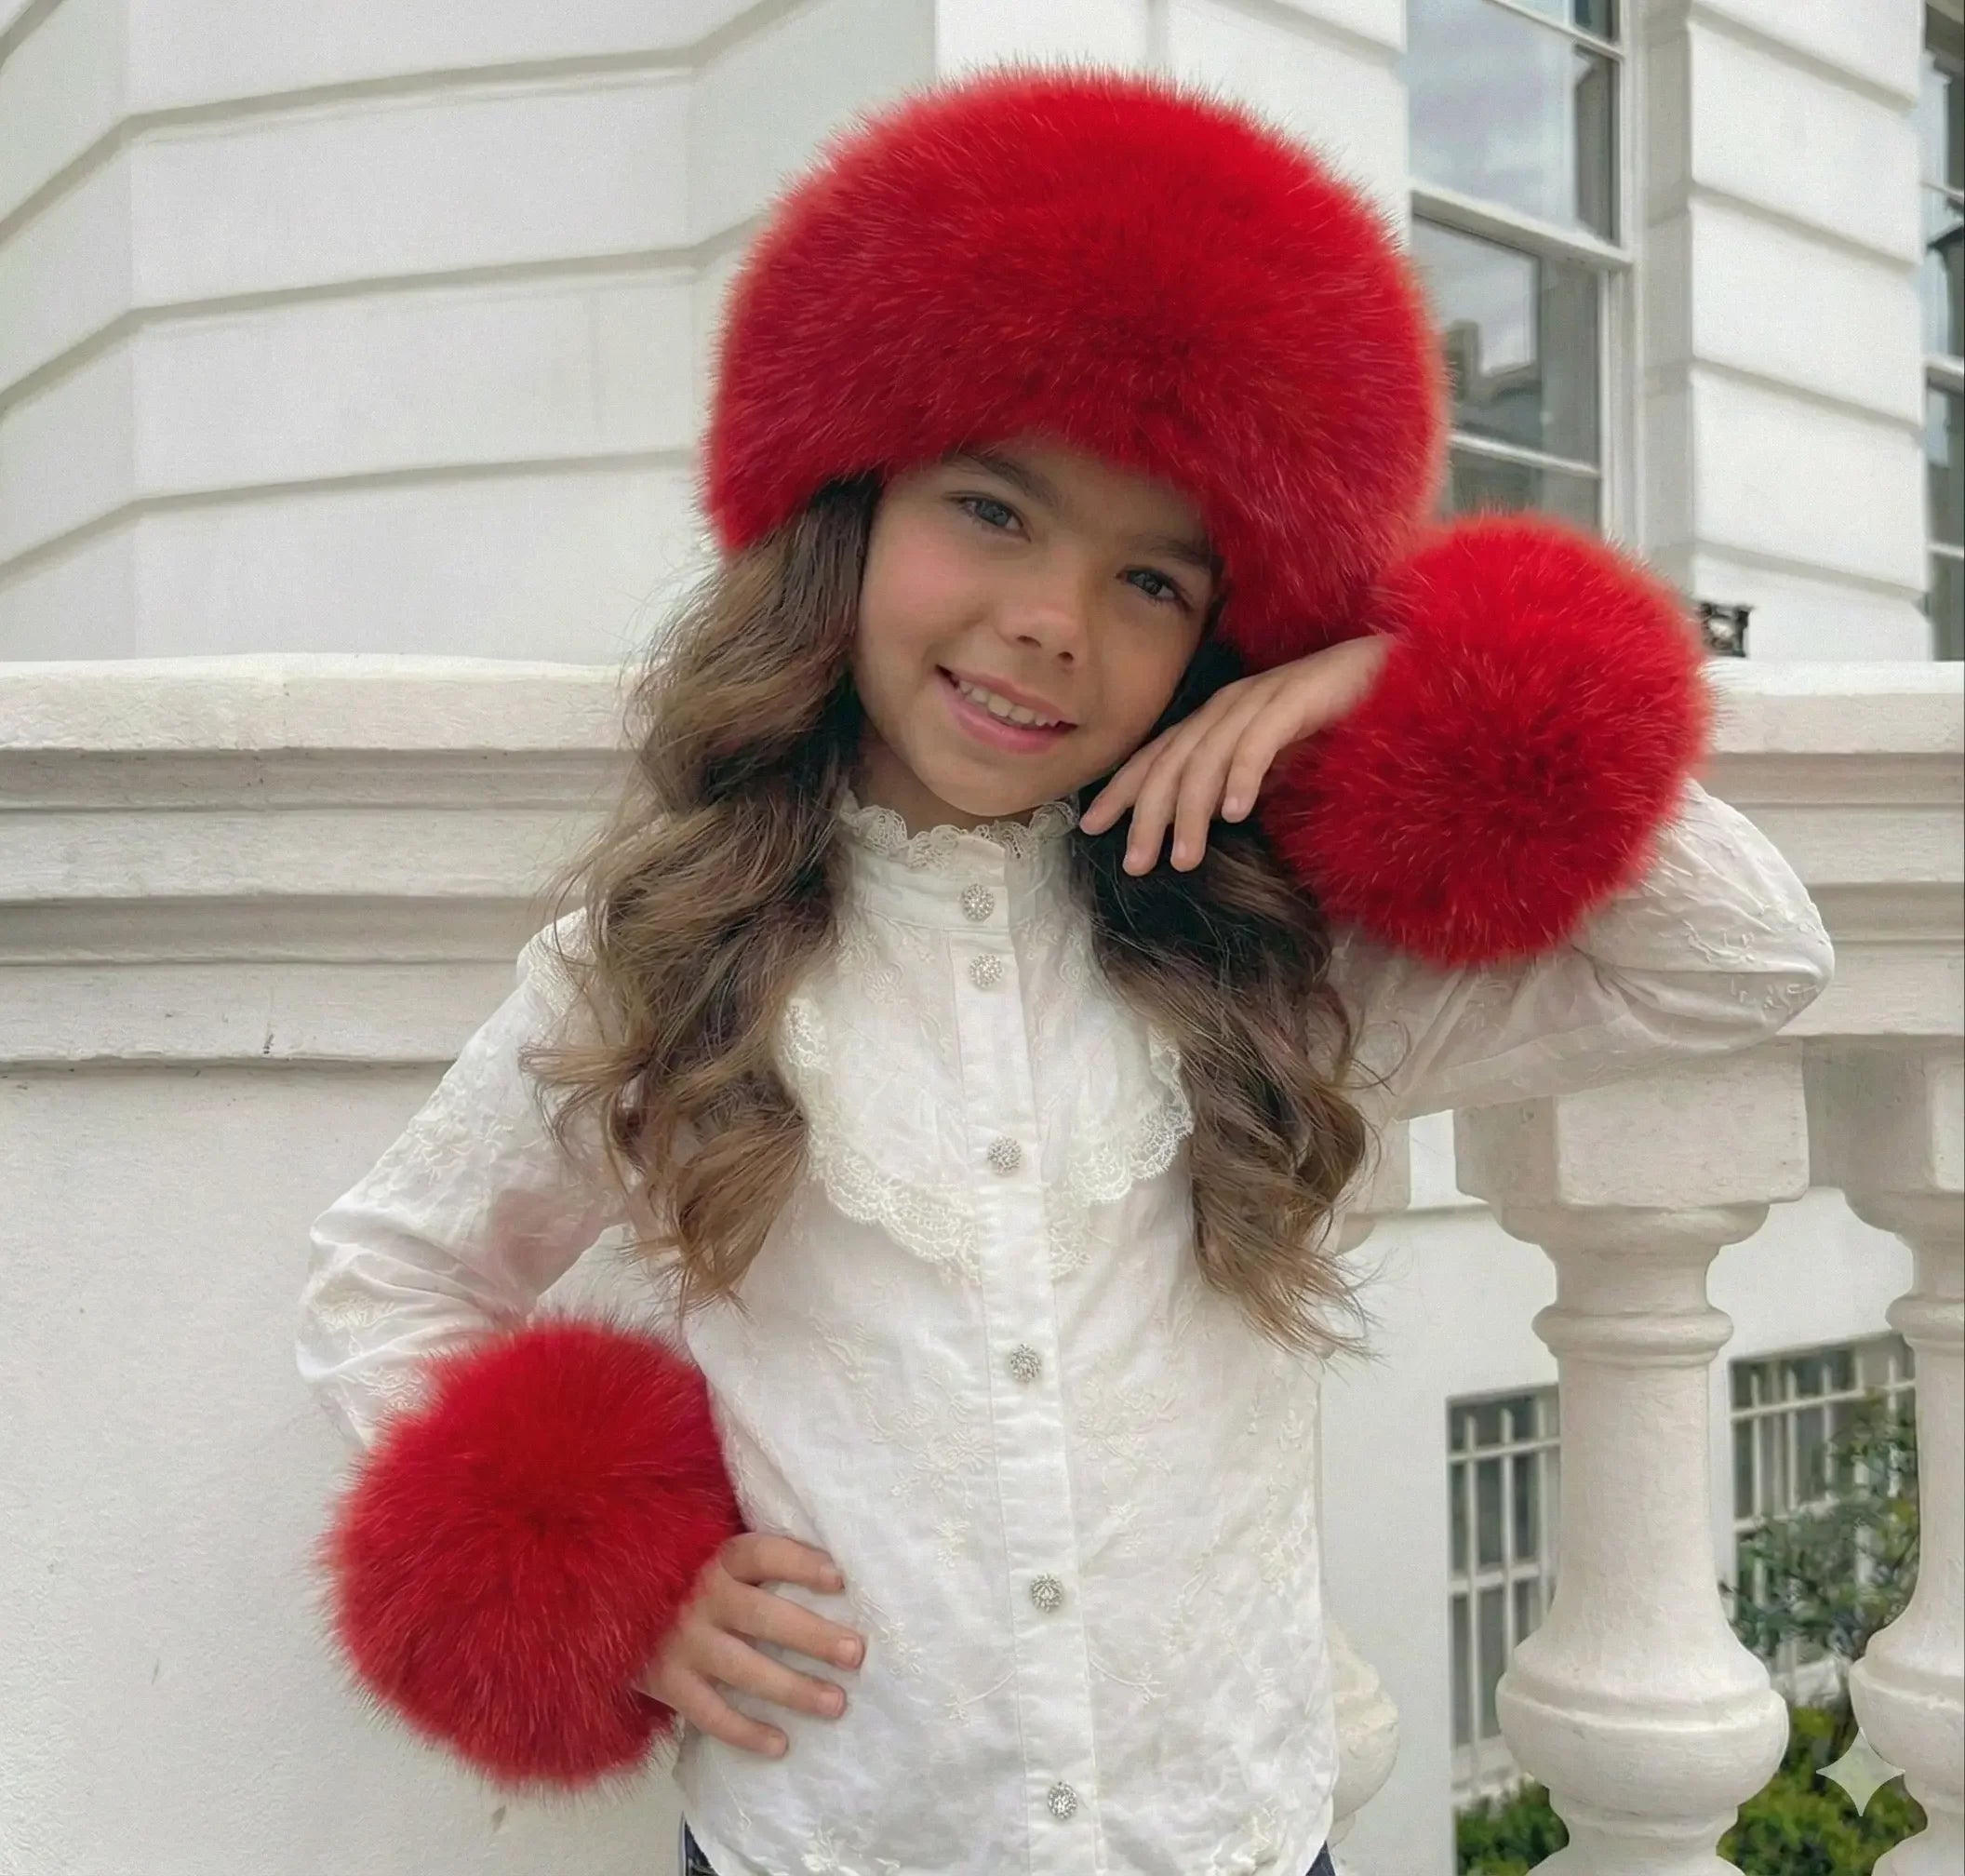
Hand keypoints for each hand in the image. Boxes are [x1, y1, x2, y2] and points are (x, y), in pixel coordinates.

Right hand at [635, 1533, 865, 1757]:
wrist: (611, 1604)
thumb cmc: (687, 1577)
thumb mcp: (713, 1555)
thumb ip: (756, 1561)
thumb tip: (833, 1572)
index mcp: (717, 1559)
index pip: (762, 1554)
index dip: (800, 1564)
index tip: (840, 1580)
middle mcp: (700, 1598)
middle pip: (763, 1616)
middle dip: (812, 1636)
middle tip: (855, 1654)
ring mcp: (682, 1643)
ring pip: (743, 1669)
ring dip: (792, 1689)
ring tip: (836, 1703)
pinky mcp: (666, 1682)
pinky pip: (709, 1714)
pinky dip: (744, 1732)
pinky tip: (780, 1744)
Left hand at [1079, 634, 1389, 872]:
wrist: (1390, 672)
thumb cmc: (1331, 719)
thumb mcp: (1274, 762)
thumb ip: (1240, 783)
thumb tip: (1211, 820)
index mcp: (1215, 720)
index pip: (1157, 757)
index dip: (1122, 791)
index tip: (1090, 829)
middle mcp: (1226, 707)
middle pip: (1171, 764)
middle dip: (1147, 816)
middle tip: (1135, 865)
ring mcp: (1259, 700)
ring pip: (1207, 760)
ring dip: (1192, 813)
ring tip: (1184, 859)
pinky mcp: (1295, 700)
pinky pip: (1258, 742)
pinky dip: (1243, 777)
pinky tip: (1236, 813)